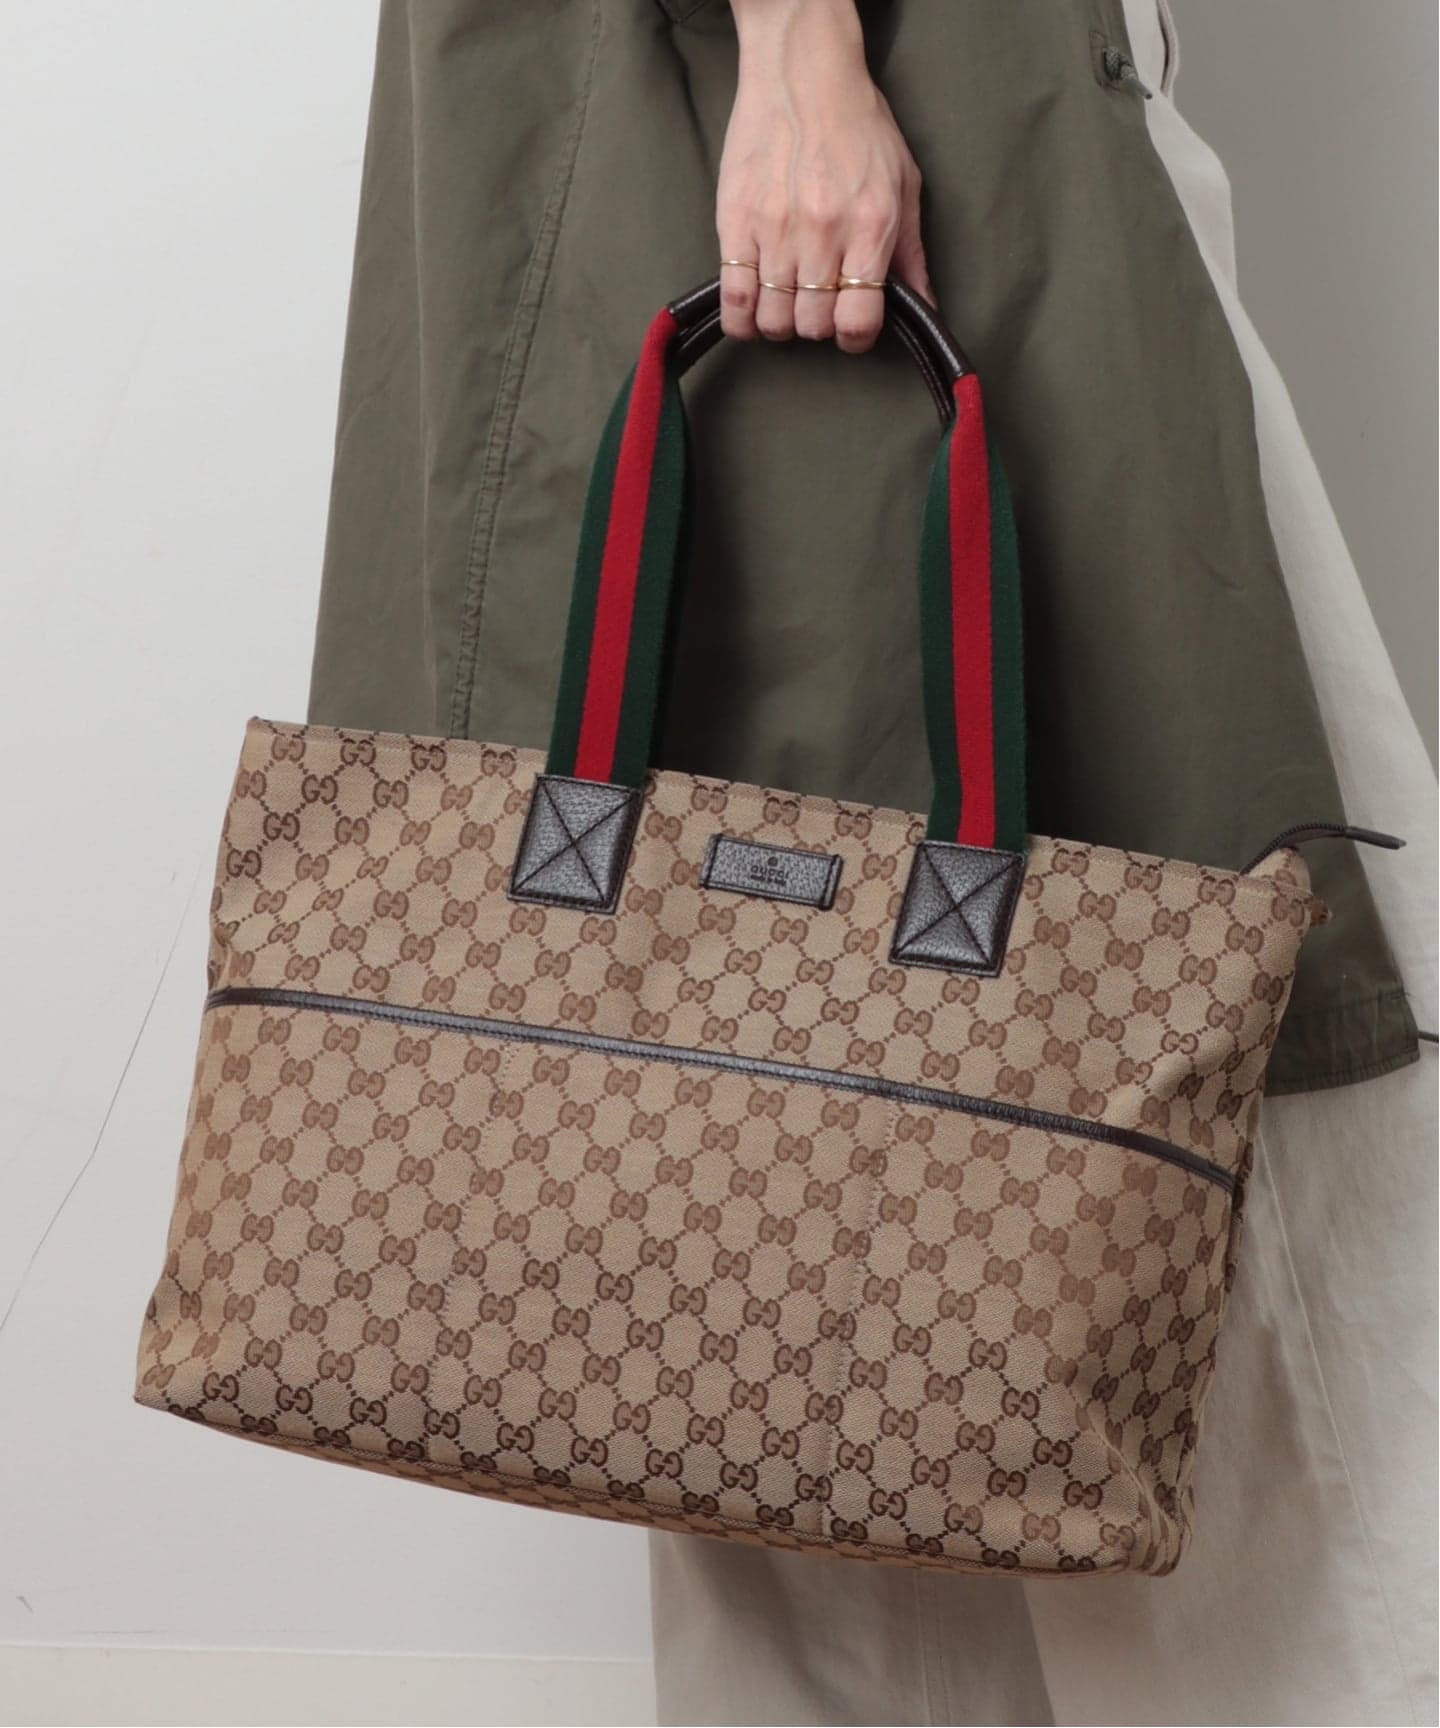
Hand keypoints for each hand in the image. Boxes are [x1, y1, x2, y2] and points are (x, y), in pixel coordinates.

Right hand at [718, 0, 929, 351]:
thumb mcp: (903, 185)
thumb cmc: (858, 126)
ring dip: (781, 321)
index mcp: (870, 227)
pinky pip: (734, 301)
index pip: (858, 322)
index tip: (851, 326)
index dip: (855, 337)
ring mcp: (775, 231)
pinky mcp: (735, 224)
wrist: (803, 74)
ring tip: (786, 299)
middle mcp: (823, 234)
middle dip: (817, 326)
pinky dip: (742, 320)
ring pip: (774, 319)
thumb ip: (911, 253)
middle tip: (817, 303)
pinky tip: (752, 309)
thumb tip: (926, 308)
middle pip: (813, 326)